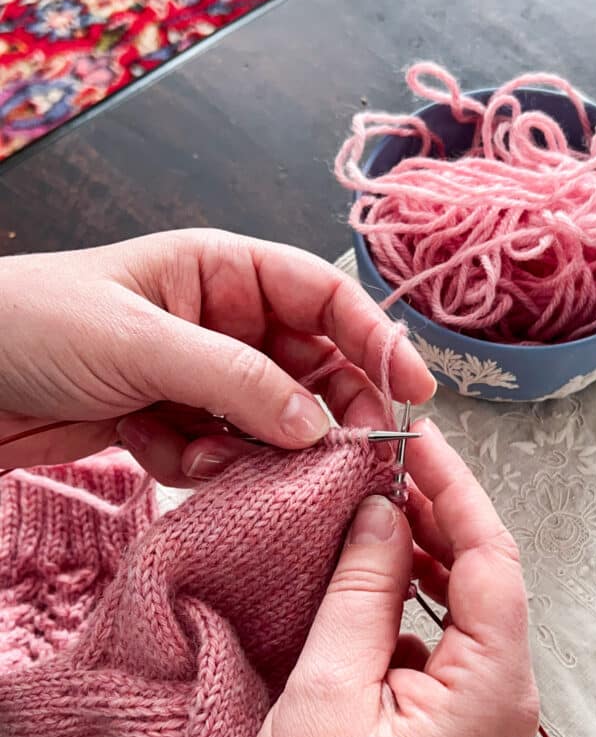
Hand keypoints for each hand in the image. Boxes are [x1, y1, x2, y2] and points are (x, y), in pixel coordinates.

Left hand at [0, 230, 434, 482]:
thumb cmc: (31, 324)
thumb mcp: (140, 342)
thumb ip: (236, 381)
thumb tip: (316, 425)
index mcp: (220, 271)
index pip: (321, 298)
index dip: (376, 338)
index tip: (416, 388)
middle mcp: (220, 322)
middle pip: (311, 365)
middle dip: (329, 409)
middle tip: (351, 455)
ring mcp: (198, 377)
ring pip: (271, 418)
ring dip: (267, 447)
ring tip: (247, 462)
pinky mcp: (173, 425)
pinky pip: (224, 452)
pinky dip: (211, 466)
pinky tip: (174, 458)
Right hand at [167, 421, 537, 736]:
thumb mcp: (330, 684)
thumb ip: (363, 586)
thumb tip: (383, 512)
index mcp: (493, 688)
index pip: (491, 556)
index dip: (456, 489)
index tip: (419, 441)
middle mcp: (505, 699)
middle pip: (486, 576)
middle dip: (440, 514)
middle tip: (390, 465)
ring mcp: (484, 714)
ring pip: (467, 604)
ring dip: (425, 554)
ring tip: (379, 507)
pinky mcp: (455, 723)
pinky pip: (447, 637)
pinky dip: (415, 597)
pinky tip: (376, 575)